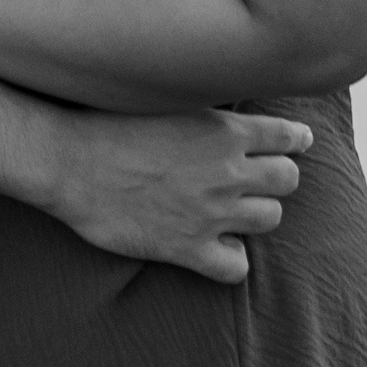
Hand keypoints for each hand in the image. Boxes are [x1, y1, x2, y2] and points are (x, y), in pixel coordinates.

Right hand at [48, 107, 310, 282]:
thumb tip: (230, 108)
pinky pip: (237, 267)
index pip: (286, 136)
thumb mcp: (167, 99)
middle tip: (258, 177)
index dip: (295, 140)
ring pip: (270, 219)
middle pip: (288, 179)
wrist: (69, 160)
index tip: (296, 142)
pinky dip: (232, 258)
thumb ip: (206, 109)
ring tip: (235, 209)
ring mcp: (211, 213)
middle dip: (278, 177)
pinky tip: (217, 247)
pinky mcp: (189, 248)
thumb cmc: (109, 121)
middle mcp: (226, 171)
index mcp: (223, 130)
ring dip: (256, 213)